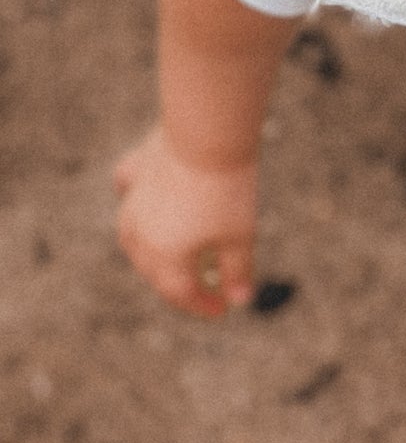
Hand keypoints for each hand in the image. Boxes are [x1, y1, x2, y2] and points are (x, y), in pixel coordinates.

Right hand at [113, 123, 256, 317]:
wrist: (207, 133)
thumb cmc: (226, 188)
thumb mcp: (240, 235)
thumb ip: (236, 271)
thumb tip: (239, 300)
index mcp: (164, 257)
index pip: (181, 293)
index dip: (203, 305)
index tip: (223, 309)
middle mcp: (139, 234)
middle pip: (155, 270)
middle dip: (179, 284)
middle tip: (202, 288)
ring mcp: (132, 202)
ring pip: (134, 238)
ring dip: (153, 253)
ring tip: (171, 258)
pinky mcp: (136, 170)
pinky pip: (127, 194)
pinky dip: (135, 204)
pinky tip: (143, 204)